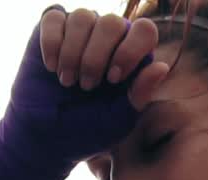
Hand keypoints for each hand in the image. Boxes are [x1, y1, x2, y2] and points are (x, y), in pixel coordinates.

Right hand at [0, 5, 169, 179]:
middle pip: (113, 22)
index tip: (113, 80)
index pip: (144, 31)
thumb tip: (161, 67)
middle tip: (86, 86)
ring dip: (74, 53)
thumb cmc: (87, 129)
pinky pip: (55, 17)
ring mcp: (80, 30)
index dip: (130, 50)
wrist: (46, 136)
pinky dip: (52, 42)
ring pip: (84, 17)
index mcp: (131, 55)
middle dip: (97, 57)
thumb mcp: (118, 119)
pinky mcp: (51, 30)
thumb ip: (140, 95)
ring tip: (67, 81)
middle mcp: (108, 37)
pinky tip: (51, 67)